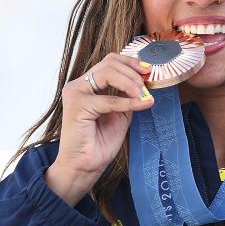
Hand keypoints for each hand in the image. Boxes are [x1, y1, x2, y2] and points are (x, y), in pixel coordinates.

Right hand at [45, 53, 153, 204]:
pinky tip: (140, 105)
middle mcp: (79, 85)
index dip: (131, 62)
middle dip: (133, 72)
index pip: (110, 61)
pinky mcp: (77, 105)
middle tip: (146, 87)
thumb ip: (128, 95)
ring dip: (130, 83)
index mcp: (87, 84)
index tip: (148, 70)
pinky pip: (108, 99)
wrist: (86, 165)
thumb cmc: (100, 142)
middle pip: (110, 62)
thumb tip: (144, 80)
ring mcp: (76, 93)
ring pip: (108, 72)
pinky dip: (127, 102)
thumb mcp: (121, 112)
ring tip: (142, 96)